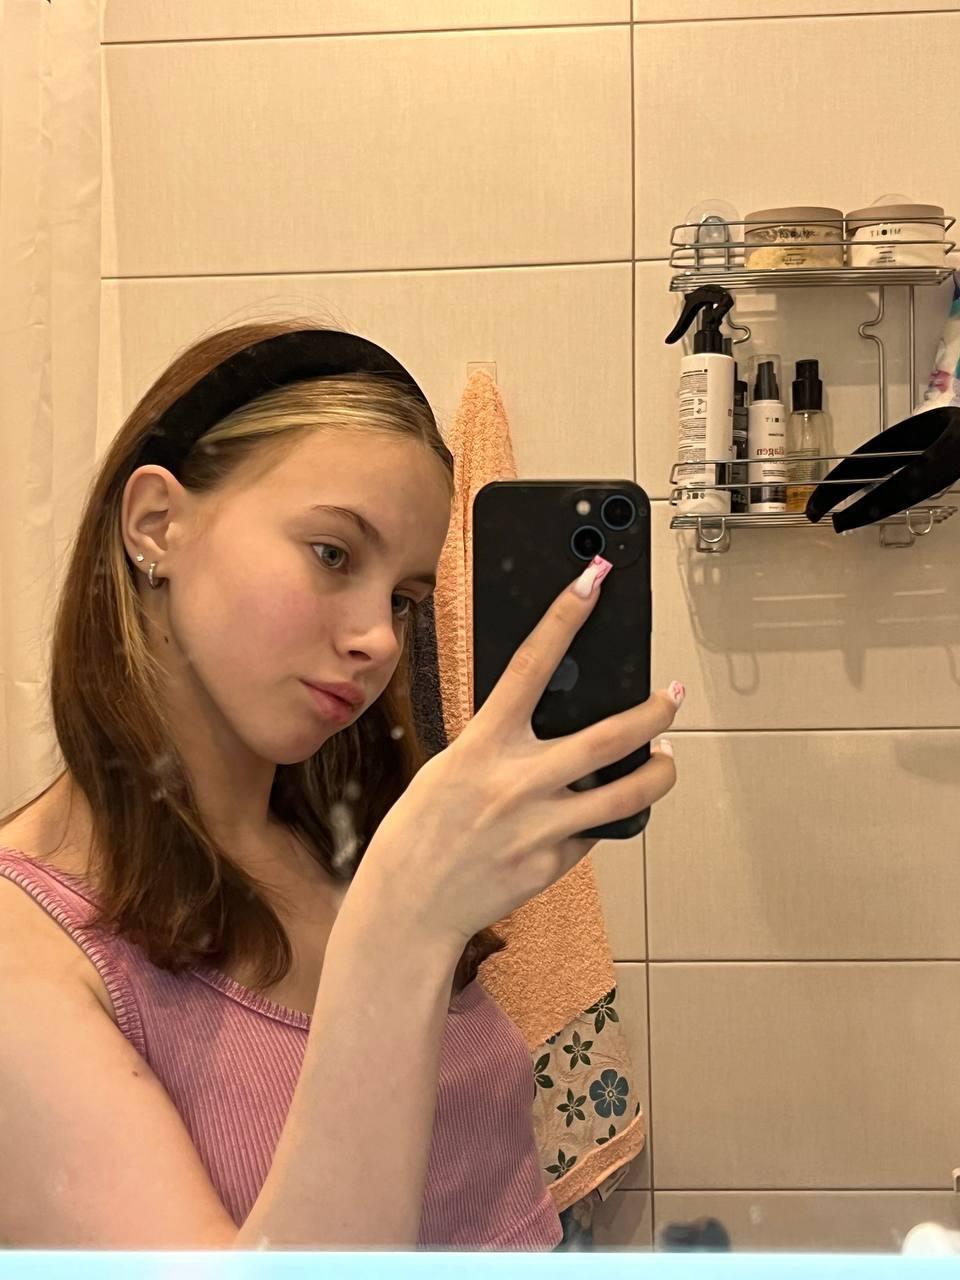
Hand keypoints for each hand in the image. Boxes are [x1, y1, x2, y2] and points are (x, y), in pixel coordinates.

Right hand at [351, 558, 678, 948]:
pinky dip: (602, 819)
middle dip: (652, 712)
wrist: (408, 906)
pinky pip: (595, 833)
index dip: (565, 616)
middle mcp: (517, 782)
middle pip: (609, 737)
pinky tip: (597, 813)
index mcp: (481, 746)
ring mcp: (541, 826)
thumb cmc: (420, 831)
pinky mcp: (553, 863)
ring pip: (627, 793)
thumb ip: (499, 745)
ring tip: (668, 758)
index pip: (531, 665)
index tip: (594, 578)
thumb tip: (549, 725)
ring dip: (659, 771)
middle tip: (672, 695)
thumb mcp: (450, 768)